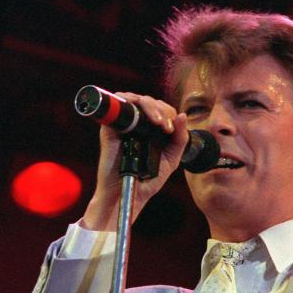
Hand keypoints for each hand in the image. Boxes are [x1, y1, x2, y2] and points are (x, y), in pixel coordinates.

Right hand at [82, 92, 188, 231]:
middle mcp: (136, 124)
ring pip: (135, 99)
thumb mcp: (171, 159)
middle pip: (149, 101)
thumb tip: (183, 115)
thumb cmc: (147, 179)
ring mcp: (122, 124)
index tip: (171, 130)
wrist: (129, 193)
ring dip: (149, 105)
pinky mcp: (110, 127)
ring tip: (157, 122)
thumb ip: (179, 139)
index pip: (161, 108)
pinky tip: (142, 117)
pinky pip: (117, 104)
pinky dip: (129, 102)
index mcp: (150, 129)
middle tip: (165, 127)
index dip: (168, 113)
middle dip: (162, 109)